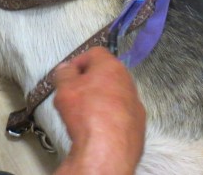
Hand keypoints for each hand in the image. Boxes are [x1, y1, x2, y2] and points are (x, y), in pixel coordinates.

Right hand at [53, 47, 145, 174]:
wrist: (109, 149)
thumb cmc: (86, 112)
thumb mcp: (65, 88)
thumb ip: (64, 74)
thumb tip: (66, 68)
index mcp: (112, 66)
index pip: (95, 53)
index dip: (79, 61)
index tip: (68, 75)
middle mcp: (128, 81)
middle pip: (107, 74)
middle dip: (90, 81)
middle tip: (74, 94)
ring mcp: (136, 103)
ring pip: (116, 94)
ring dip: (101, 99)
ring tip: (85, 114)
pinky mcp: (138, 125)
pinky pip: (121, 114)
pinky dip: (110, 117)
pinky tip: (98, 128)